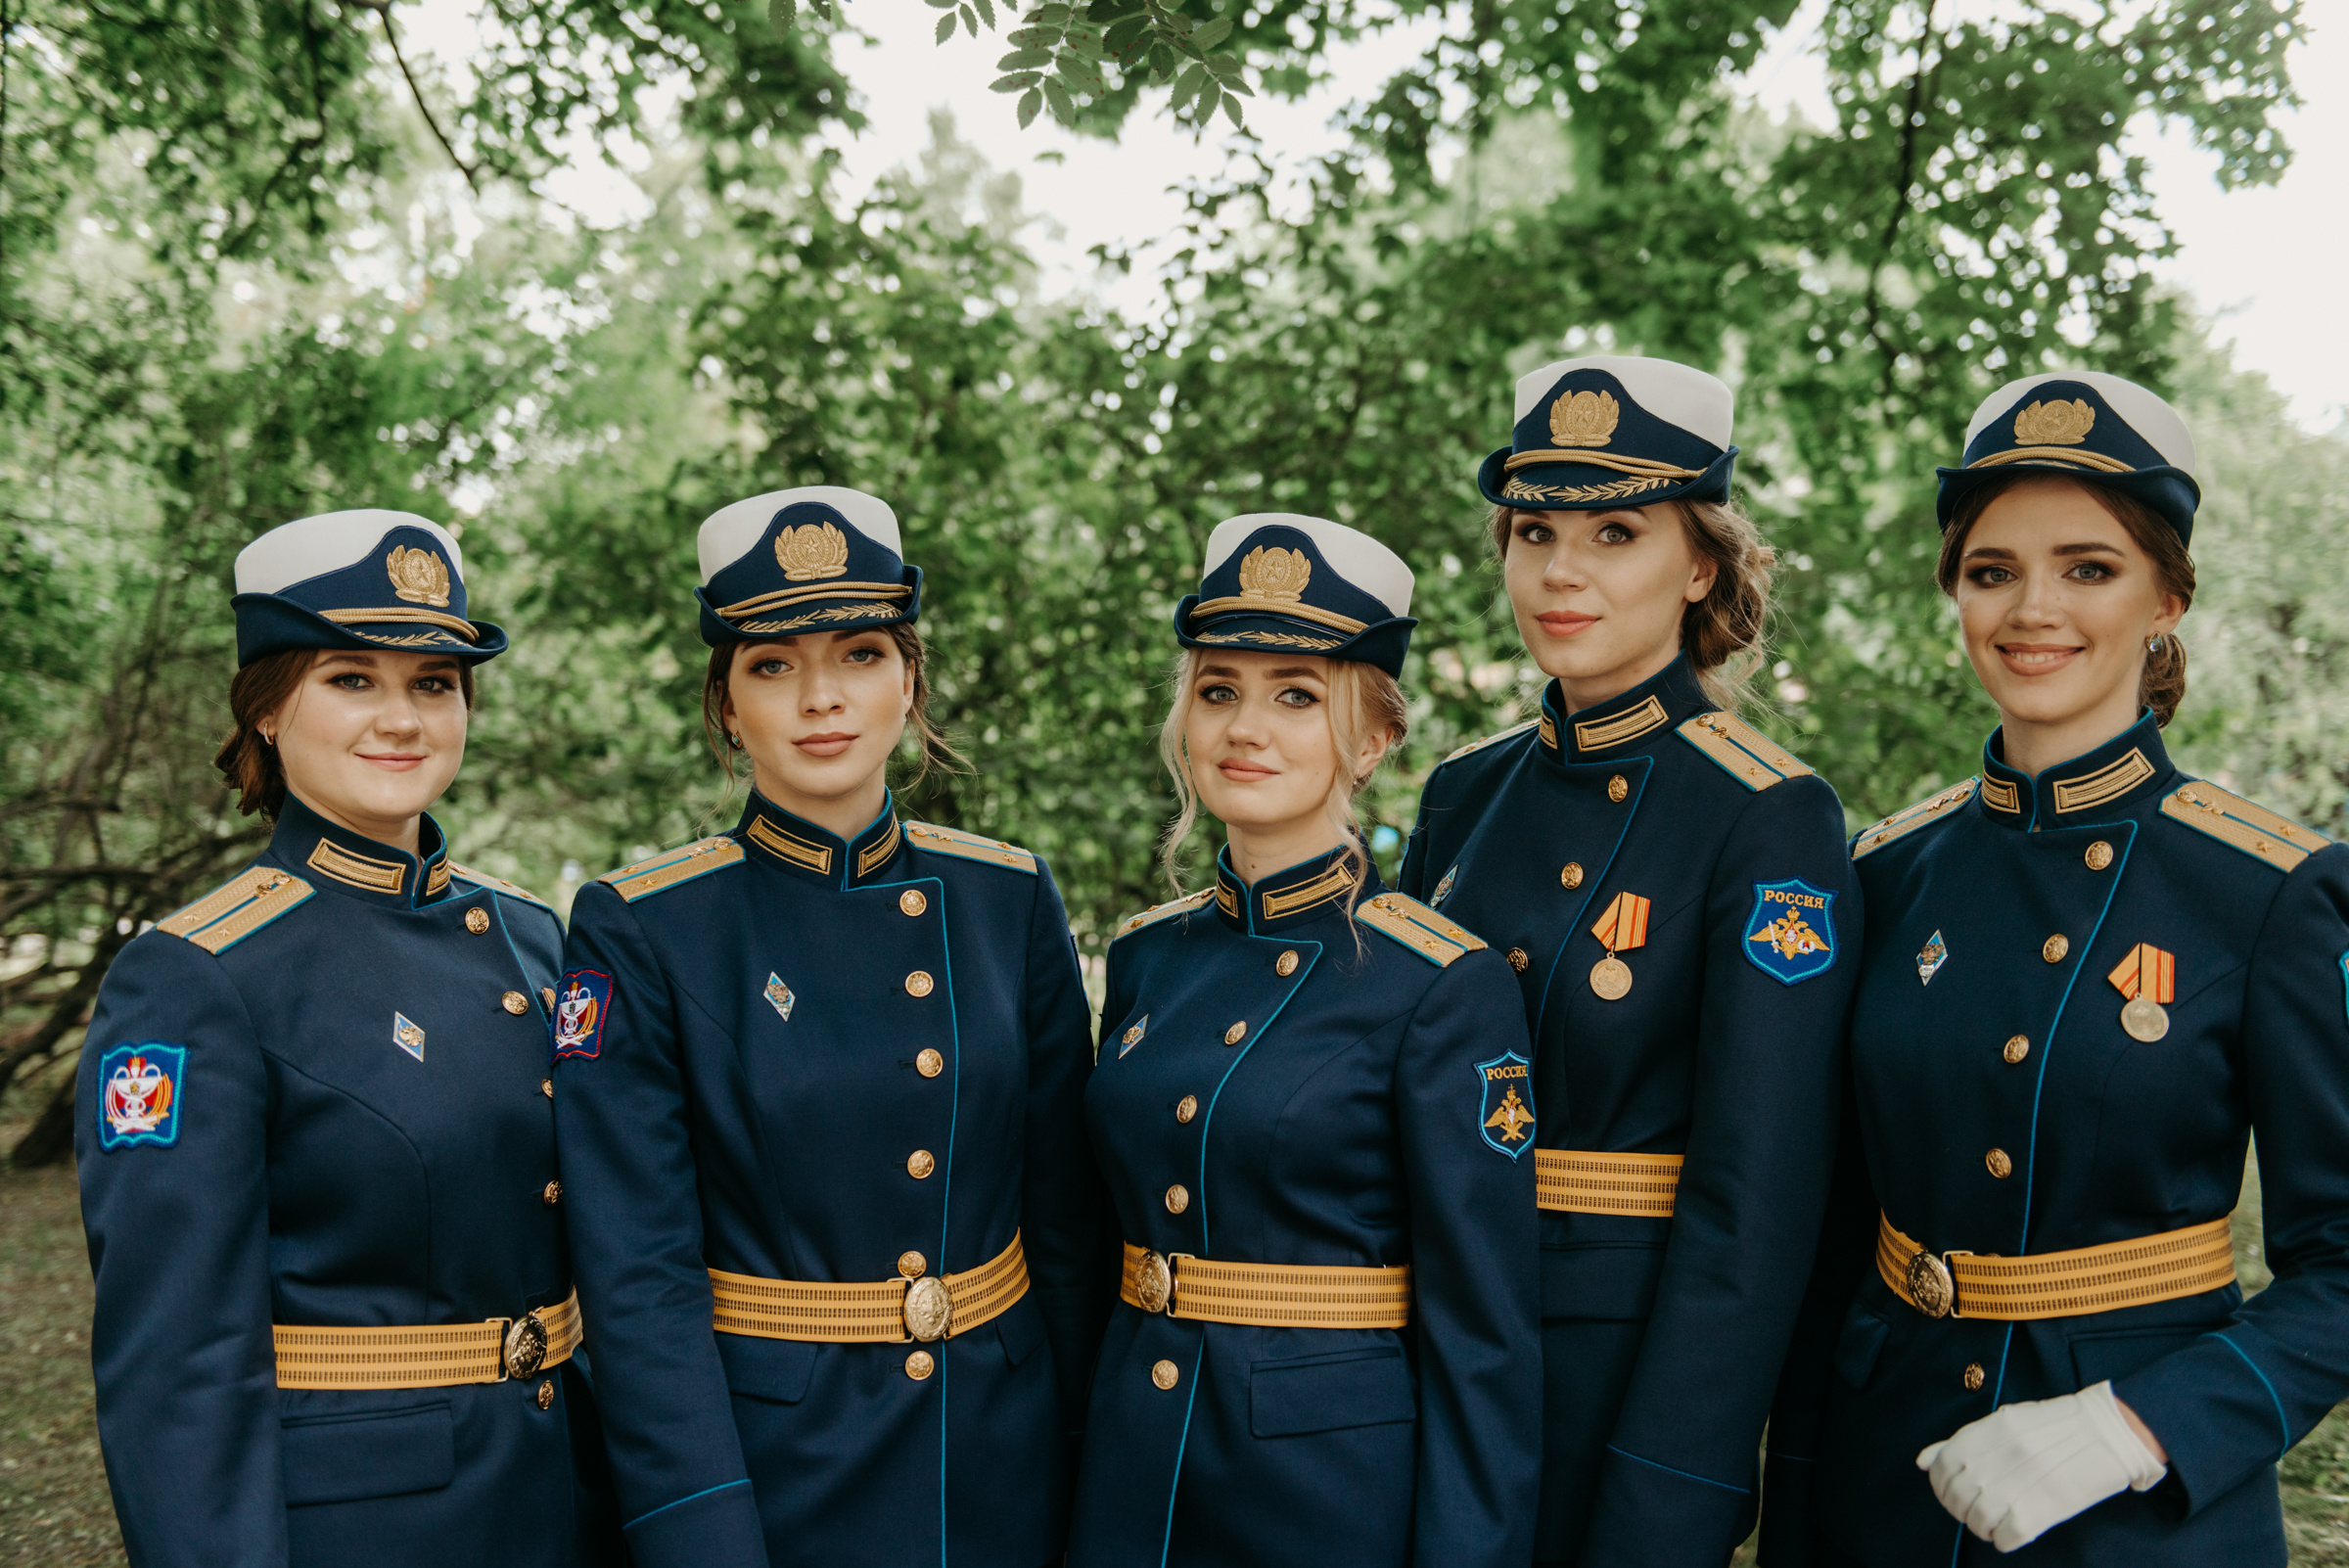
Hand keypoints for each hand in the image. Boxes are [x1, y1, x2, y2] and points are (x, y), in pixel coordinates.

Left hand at [1915, 1382, 2166, 1551]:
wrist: (2110, 1432)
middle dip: (1958, 1509)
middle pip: (1956, 1495)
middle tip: (1974, 1510)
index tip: (1951, 1492)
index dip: (1941, 1485)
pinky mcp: (2043, 1509)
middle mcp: (2001, 1455)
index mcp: (1990, 1430)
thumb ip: (1962, 1441)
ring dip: (1981, 1527)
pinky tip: (2012, 1531)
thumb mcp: (2005, 1421)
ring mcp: (2021, 1483)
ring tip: (1994, 1522)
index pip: (1943, 1466)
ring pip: (1977, 1520)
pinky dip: (2002, 1539)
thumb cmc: (2056, 1427)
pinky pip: (2005, 1537)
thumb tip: (1924, 1462)